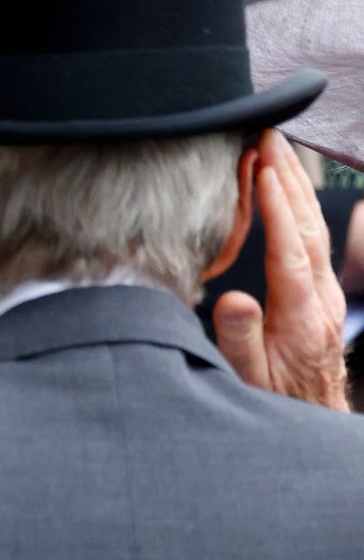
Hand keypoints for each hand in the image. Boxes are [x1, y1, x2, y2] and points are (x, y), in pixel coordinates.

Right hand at [214, 131, 348, 411]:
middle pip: (309, 229)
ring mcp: (326, 295)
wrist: (310, 422)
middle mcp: (320, 301)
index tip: (260, 169)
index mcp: (301, 318)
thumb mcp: (247, 380)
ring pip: (317, 231)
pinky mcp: (322, 294)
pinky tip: (286, 189)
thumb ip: (240, 340)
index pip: (290, 252)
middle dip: (289, 180)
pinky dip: (300, 207)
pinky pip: (315, 240)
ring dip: (297, 186)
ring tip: (276, 149)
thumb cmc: (271, 399)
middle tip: (269, 137)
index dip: (275, 209)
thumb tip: (233, 299)